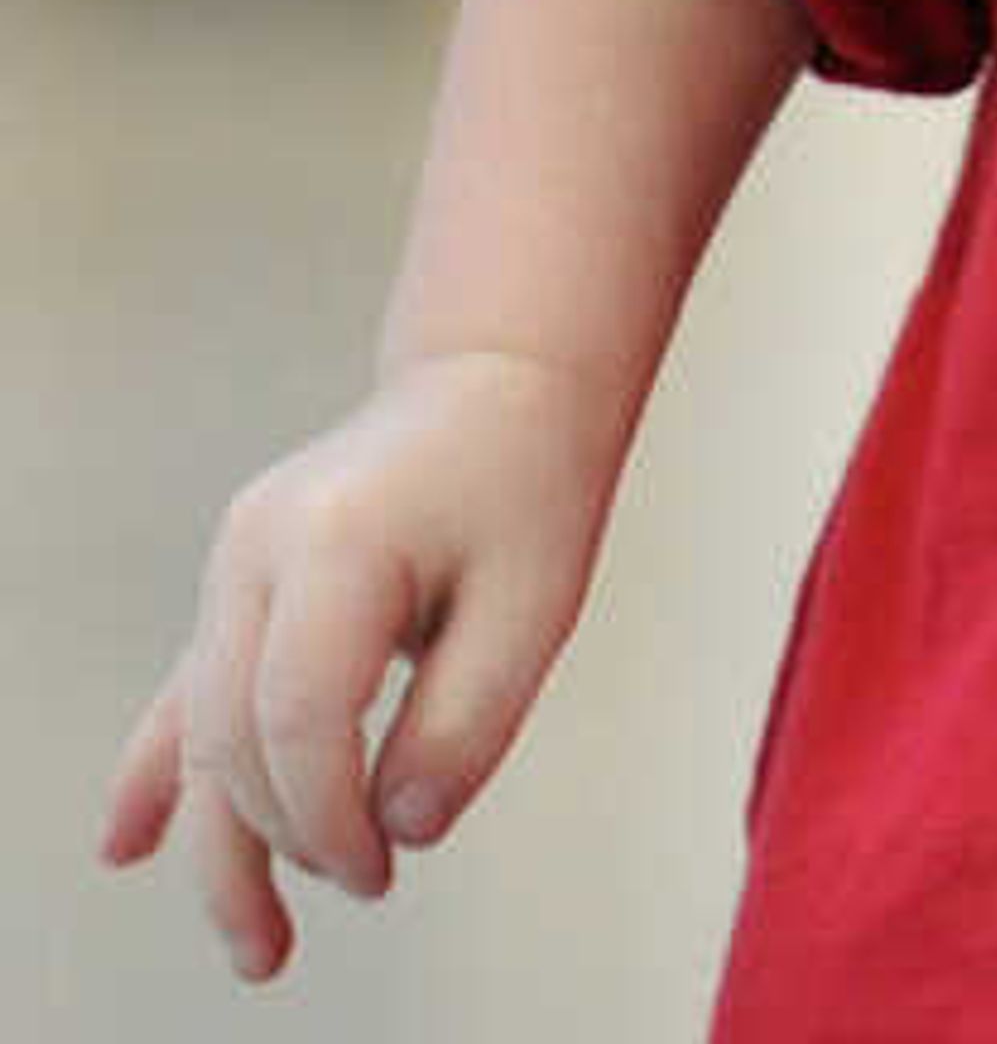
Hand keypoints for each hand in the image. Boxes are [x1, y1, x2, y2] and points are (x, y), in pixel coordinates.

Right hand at [97, 347, 614, 981]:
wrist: (494, 382)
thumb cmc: (526, 484)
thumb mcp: (535, 603)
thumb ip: (465, 723)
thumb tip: (399, 830)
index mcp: (338, 537)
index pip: (298, 714)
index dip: (331, 816)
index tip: (386, 869)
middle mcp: (260, 546)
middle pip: (235, 733)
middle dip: (286, 837)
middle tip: (370, 884)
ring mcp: (235, 563)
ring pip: (202, 730)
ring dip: (220, 844)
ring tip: (257, 951)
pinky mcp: (236, 585)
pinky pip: (185, 692)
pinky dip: (158, 772)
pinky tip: (124, 845)